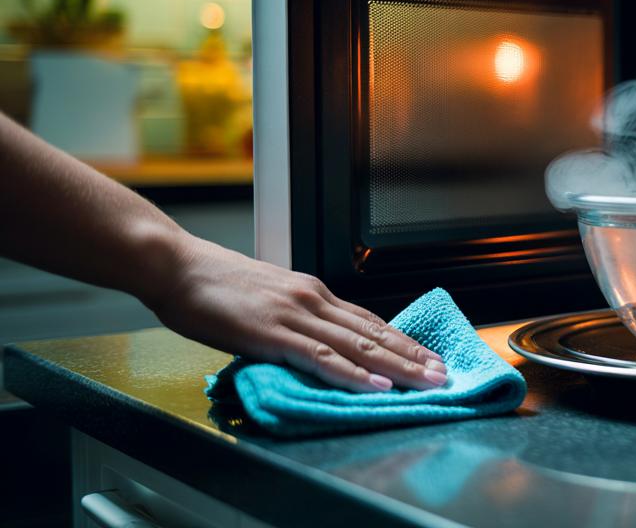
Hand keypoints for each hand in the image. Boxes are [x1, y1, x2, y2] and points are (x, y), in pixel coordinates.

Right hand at [147, 236, 445, 392]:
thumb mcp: (266, 298)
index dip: (402, 340)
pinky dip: (352, 373)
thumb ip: (294, 320)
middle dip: (412, 355)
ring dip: (396, 367)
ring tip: (424, 382)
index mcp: (312, 293)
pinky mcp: (273, 332)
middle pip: (374, 332)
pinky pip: (321, 357)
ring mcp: (295, 315)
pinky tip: (374, 385)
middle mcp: (313, 300)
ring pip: (358, 345)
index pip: (370, 320)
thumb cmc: (213, 285)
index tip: (429, 356)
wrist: (176, 265)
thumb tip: (314, 344)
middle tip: (444, 373)